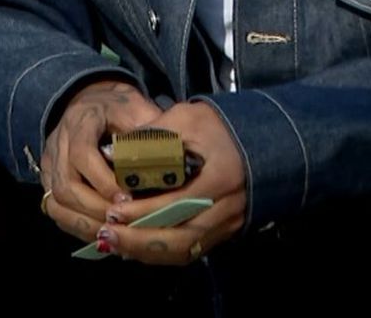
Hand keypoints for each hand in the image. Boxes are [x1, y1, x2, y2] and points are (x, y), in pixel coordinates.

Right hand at [39, 79, 160, 242]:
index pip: (83, 154)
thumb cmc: (119, 110)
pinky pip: (54, 209)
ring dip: (85, 221)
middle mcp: (58, 143)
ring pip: (56, 201)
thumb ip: (150, 132)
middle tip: (124, 223)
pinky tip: (100, 233)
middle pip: (66, 185)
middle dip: (96, 209)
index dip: (103, 180)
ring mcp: (50, 163)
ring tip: (113, 233)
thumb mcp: (137, 110)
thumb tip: (171, 161)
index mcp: (81, 121)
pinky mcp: (48, 180)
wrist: (93, 104)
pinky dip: (76, 225)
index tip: (128, 199)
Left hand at [97, 100, 246, 265]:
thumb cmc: (222, 126)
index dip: (142, 212)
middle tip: (106, 236)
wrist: (264, 139)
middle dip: (140, 241)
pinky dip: (163, 253)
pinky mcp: (225, 231)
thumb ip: (153, 135)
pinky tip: (138, 247)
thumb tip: (115, 155)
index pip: (176, 204)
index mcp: (221, 178)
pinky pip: (192, 250)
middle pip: (181, 237)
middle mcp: (228, 208)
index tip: (112, 212)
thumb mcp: (188, 117)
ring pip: (186, 250)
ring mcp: (229, 223)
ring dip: (148, 252)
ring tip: (116, 245)